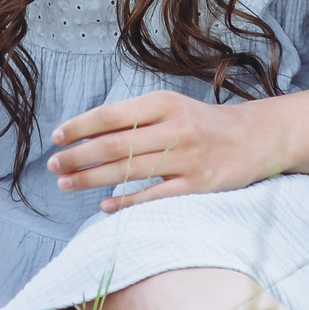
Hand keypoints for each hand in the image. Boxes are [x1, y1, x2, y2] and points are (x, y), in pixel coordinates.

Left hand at [47, 90, 280, 211]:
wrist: (256, 138)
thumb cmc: (203, 123)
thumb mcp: (172, 108)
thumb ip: (135, 118)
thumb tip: (86, 132)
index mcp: (164, 103)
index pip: (111, 115)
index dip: (80, 126)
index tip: (57, 137)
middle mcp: (175, 128)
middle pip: (114, 145)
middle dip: (78, 156)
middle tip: (53, 165)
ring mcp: (187, 158)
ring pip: (129, 170)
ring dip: (91, 179)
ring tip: (66, 183)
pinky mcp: (199, 186)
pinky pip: (155, 196)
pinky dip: (126, 202)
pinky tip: (104, 206)